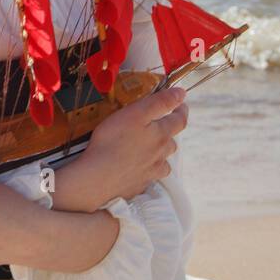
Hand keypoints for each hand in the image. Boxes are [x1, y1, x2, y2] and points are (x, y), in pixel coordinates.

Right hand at [70, 86, 187, 206]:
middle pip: (172, 142)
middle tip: (158, 126)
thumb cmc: (112, 140)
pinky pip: (150, 176)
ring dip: (160, 154)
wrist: (96, 177)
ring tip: (149, 148)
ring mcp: (150, 172)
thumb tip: (182, 93)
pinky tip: (138, 168)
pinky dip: (148, 170)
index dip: (181, 110)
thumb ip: (160, 102)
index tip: (180, 103)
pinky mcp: (138, 186)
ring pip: (163, 162)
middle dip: (168, 132)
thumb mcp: (136, 113)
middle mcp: (160, 155)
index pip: (180, 120)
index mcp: (161, 135)